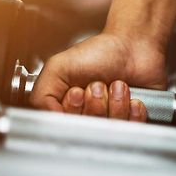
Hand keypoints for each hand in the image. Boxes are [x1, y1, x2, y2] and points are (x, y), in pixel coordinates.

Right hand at [29, 31, 166, 120]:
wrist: (133, 45)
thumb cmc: (100, 53)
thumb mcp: (59, 67)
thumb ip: (42, 95)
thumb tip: (48, 120)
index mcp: (67, 109)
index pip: (66, 128)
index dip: (74, 109)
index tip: (78, 91)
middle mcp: (88, 118)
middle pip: (89, 130)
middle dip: (96, 103)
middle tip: (98, 83)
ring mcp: (111, 121)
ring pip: (111, 129)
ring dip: (115, 102)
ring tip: (116, 84)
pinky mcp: (133, 122)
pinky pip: (132, 128)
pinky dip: (133, 110)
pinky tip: (131, 97)